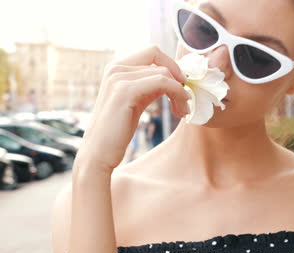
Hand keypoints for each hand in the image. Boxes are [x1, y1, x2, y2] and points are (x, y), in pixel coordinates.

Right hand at [76, 45, 189, 171]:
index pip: (152, 52)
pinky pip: (163, 82)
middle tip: (186, 100)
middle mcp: (115, 68)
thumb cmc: (118, 130)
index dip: (172, 65)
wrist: (99, 152)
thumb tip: (174, 78)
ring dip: (181, 92)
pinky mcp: (125, 91)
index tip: (182, 84)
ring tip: (183, 111)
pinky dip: (177, 94)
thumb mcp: (136, 101)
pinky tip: (179, 111)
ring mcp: (119, 78)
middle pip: (160, 61)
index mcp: (117, 68)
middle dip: (178, 79)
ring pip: (165, 73)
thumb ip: (149, 86)